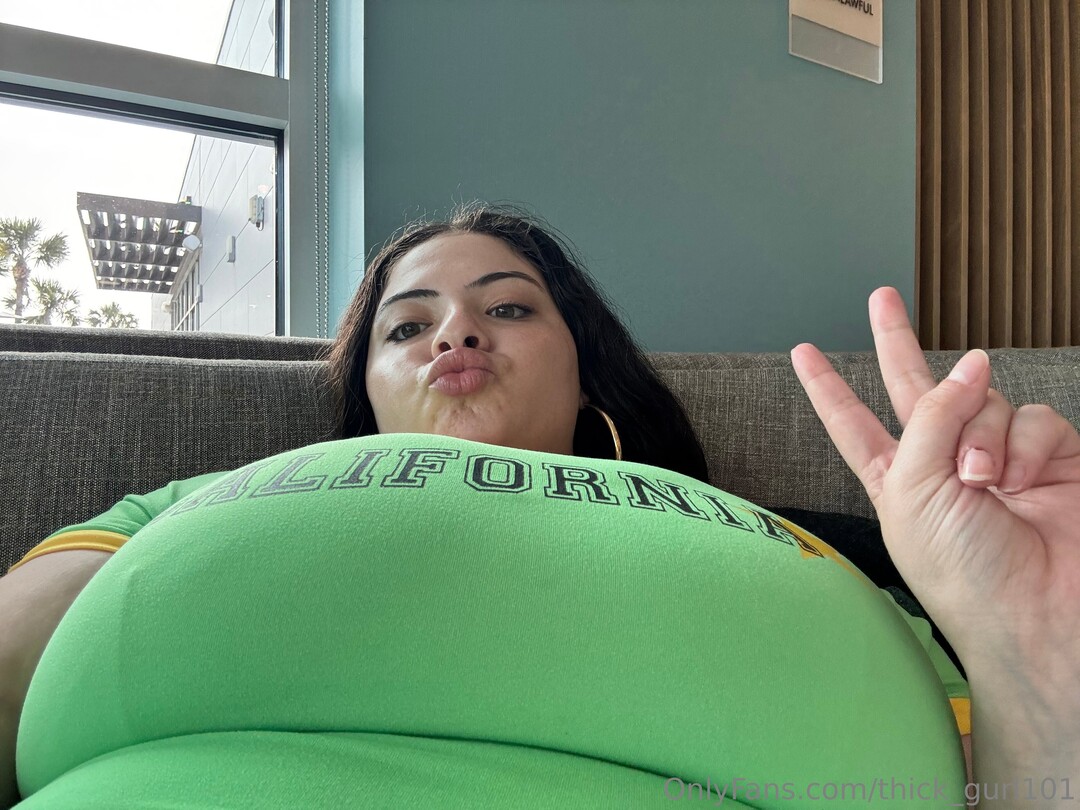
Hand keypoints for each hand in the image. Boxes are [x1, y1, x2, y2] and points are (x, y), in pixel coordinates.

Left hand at [789, 287, 1079, 676]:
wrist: (1035, 611)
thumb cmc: (960, 570)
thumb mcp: (914, 490)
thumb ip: (933, 418)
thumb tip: (971, 363)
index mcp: (896, 478)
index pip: (852, 422)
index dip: (828, 388)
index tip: (803, 352)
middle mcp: (942, 462)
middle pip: (916, 387)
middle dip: (895, 341)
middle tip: (880, 297)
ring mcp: (997, 457)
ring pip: (985, 401)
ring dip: (982, 435)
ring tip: (984, 483)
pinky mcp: (1050, 458)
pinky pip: (1036, 420)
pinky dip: (1027, 446)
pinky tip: (1021, 479)